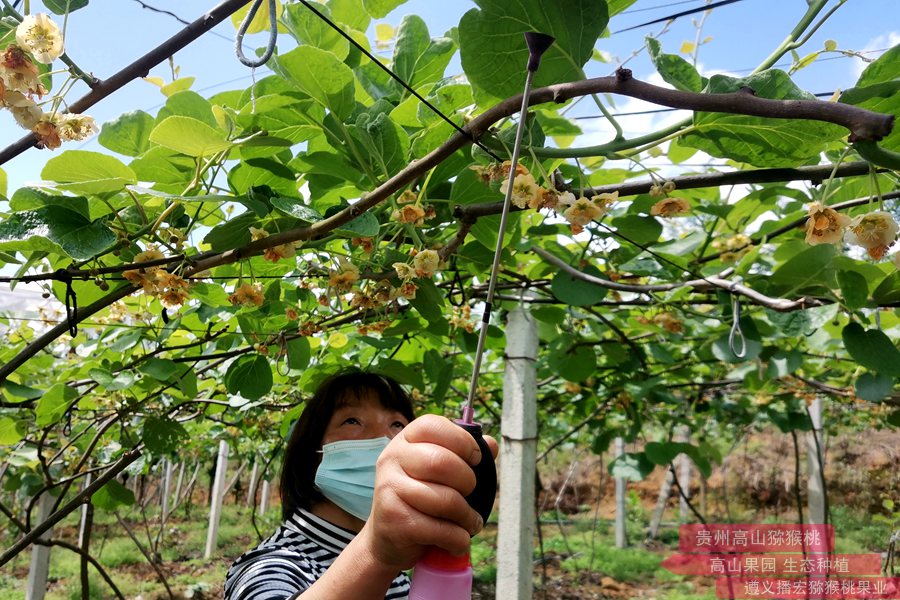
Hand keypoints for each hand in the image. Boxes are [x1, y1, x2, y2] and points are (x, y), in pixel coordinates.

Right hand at [357, 414, 497, 570]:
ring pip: (445, 500)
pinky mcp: (394, 521)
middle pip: (442, 462)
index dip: (462, 440)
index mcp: (405, 440)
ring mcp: (389, 489)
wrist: (386, 538)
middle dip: (468, 481)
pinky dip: (458, 539)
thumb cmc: (419, 498)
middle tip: (471, 493)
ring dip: (467, 516)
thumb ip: (464, 454)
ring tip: (470, 522)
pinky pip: (440, 530)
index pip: (432, 425)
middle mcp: (392, 459)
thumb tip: (492, 444)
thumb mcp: (436, 471)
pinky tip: (458, 540)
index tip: (475, 458)